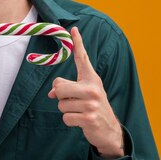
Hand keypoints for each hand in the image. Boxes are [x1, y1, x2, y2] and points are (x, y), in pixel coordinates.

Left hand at [47, 27, 123, 158]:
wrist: (109, 130)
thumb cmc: (93, 108)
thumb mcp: (84, 95)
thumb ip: (67, 89)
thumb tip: (50, 93)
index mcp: (92, 79)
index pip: (82, 58)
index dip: (77, 43)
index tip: (73, 29)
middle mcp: (93, 88)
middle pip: (59, 87)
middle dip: (60, 96)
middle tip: (72, 101)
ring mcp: (92, 104)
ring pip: (61, 104)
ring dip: (66, 110)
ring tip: (79, 112)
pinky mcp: (89, 118)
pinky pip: (65, 117)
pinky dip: (70, 121)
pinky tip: (80, 121)